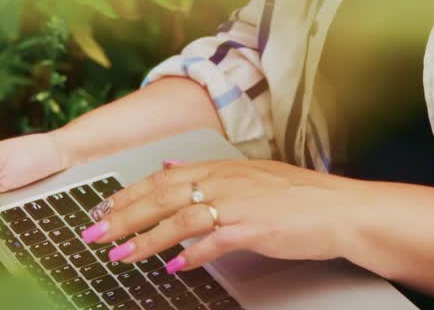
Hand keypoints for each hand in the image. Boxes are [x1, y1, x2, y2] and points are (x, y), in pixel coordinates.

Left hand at [77, 159, 355, 272]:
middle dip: (122, 215)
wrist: (341, 209)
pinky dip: (190, 255)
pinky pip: (214, 241)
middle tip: (91, 232)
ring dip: (145, 239)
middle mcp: (226, 180)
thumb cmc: (300, 198)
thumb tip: (172, 165)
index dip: (129, 193)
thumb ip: (208, 172)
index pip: (163, 177)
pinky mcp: (254, 227)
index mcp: (223, 167)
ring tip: (120, 256)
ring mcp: (240, 203)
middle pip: (162, 196)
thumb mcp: (250, 174)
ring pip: (179, 219)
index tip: (101, 207)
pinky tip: (173, 268)